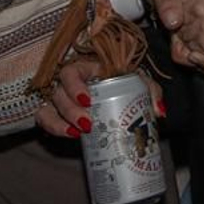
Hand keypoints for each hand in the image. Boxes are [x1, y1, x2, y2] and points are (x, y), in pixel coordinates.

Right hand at [33, 58, 165, 137]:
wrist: (119, 94)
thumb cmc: (126, 83)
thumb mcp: (139, 82)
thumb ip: (150, 92)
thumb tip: (159, 112)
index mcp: (88, 68)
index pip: (71, 72)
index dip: (74, 85)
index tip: (87, 100)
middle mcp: (70, 82)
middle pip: (58, 92)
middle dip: (70, 110)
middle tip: (87, 124)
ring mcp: (60, 98)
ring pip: (48, 107)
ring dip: (58, 122)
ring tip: (77, 133)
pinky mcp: (56, 113)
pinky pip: (44, 119)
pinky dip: (53, 128)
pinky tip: (70, 135)